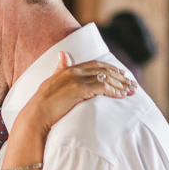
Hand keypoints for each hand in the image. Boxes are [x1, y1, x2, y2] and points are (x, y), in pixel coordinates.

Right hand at [19, 53, 135, 139]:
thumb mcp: (51, 82)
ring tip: (132, 90)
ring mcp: (76, 80)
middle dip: (120, 77)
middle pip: (103, 70)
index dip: (110, 69)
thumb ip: (59, 69)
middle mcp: (74, 71)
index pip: (95, 65)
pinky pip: (102, 88)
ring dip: (121, 84)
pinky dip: (114, 91)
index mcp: (68, 69)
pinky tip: (122, 95)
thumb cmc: (42, 105)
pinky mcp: (79, 89)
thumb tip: (62, 54)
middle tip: (132, 83)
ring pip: (105, 78)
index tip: (122, 74)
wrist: (36, 115)